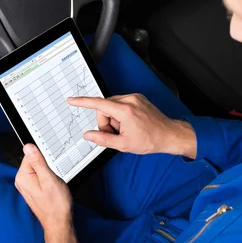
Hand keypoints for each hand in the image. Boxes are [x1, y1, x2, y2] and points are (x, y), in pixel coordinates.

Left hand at [15, 144, 78, 242]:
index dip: (44, 157)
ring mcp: (26, 185)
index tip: (50, 165)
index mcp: (23, 176)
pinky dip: (47, 178)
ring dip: (48, 172)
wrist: (58, 222)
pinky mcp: (32, 189)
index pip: (31, 154)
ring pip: (38, 168)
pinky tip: (52, 186)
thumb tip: (28, 147)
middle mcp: (21, 181)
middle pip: (34, 161)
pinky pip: (39, 176)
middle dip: (46, 165)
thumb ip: (38, 162)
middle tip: (53, 176)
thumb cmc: (55, 204)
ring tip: (53, 183)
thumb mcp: (49, 179)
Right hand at [67, 94, 195, 158]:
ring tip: (126, 129)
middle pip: (104, 108)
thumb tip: (88, 135)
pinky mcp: (138, 98)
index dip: (82, 102)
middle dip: (106, 122)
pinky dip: (120, 115)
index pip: (98, 104)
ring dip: (114, 119)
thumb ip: (103, 139)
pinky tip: (130, 124)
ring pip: (112, 106)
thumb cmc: (150, 140)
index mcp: (125, 110)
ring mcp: (134, 97)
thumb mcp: (124, 145)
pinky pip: (120, 104)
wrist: (169, 135)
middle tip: (116, 134)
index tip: (72, 100)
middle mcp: (129, 100)